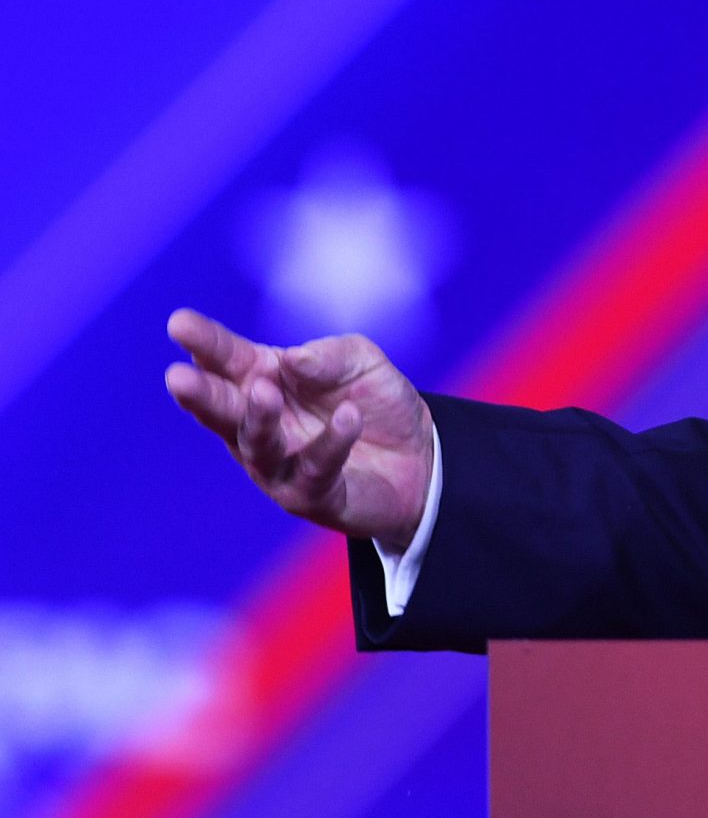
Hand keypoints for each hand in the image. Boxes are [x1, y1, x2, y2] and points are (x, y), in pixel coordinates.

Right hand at [165, 308, 436, 550]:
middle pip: (222, 409)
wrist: (419, 456)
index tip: (179, 322)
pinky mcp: (310, 495)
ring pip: (256, 445)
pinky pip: (316, 468)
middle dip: (199, 393)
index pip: (228, 359)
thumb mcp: (360, 362)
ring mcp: (279, 465)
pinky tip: (349, 417)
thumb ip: (329, 356)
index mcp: (263, 380)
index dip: (205, 342)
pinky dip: (332, 442)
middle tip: (178, 377)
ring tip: (264, 391)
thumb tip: (294, 359)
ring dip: (258, 419)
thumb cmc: (373, 400)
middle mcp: (260, 424)